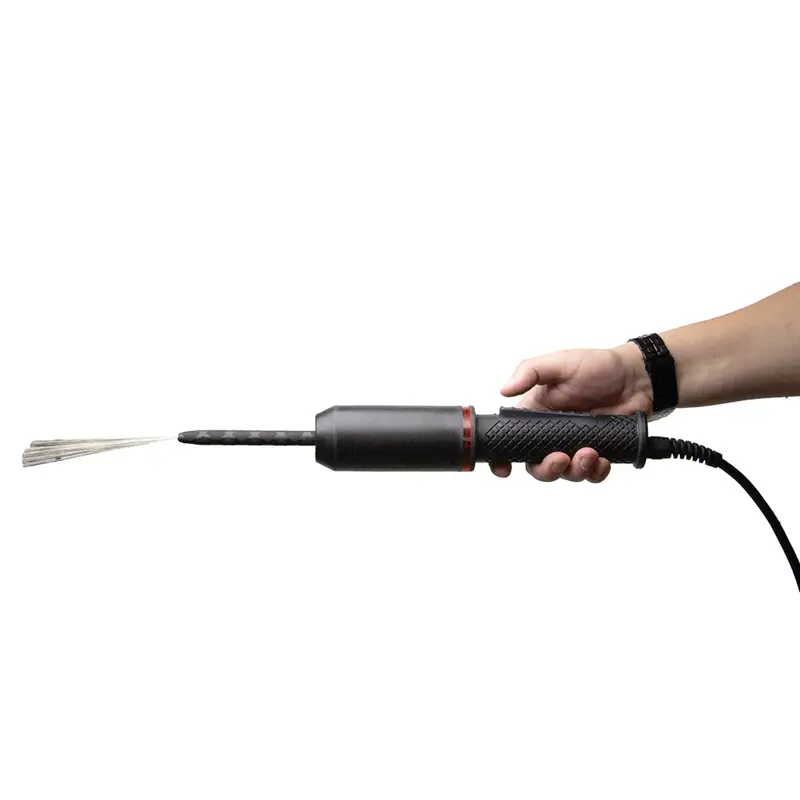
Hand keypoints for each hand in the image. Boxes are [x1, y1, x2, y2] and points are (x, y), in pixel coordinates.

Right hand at [491, 342, 651, 482]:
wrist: (637, 377)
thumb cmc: (597, 366)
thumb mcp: (560, 362)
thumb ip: (530, 371)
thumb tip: (503, 389)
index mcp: (536, 413)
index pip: (512, 439)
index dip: (503, 458)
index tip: (504, 468)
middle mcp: (552, 433)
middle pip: (536, 465)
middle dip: (546, 469)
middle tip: (560, 458)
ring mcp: (575, 444)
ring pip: (565, 473)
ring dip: (575, 470)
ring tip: (590, 452)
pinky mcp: (598, 452)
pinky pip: (592, 474)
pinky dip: (596, 472)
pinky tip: (602, 460)